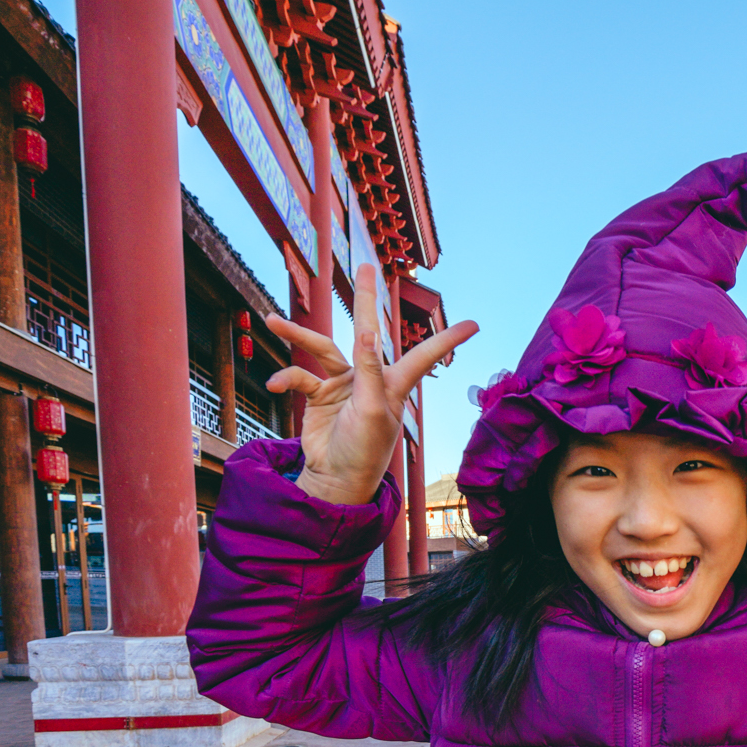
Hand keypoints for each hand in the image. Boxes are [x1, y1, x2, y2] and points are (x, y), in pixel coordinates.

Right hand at [264, 264, 477, 505]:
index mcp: (394, 384)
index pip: (425, 354)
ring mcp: (343, 385)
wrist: (334, 480)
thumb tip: (366, 333)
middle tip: (366, 266)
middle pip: (367, 329)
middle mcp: (370, 378)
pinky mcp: (320, 395)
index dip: (448, 339)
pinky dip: (286, 379)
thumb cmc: (364, 452)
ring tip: (273, 321)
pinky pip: (301, 377)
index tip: (473, 325)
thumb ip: (369, 371)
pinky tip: (275, 386)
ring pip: (321, 348)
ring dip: (297, 335)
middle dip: (367, 299)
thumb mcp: (371, 412)